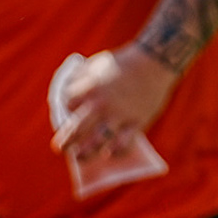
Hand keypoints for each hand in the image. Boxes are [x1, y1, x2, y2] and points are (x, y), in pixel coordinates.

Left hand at [51, 45, 179, 162]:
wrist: (157, 60)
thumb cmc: (124, 62)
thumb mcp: (97, 64)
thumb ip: (80, 79)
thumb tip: (66, 98)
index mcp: (90, 88)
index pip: (67, 106)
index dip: (66, 110)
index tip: (68, 115)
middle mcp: (102, 104)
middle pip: (75, 130)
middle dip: (65, 142)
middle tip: (61, 148)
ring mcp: (120, 115)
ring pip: (96, 142)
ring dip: (85, 153)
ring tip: (80, 157)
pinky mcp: (138, 122)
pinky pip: (123, 144)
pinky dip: (114, 151)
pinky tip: (109, 153)